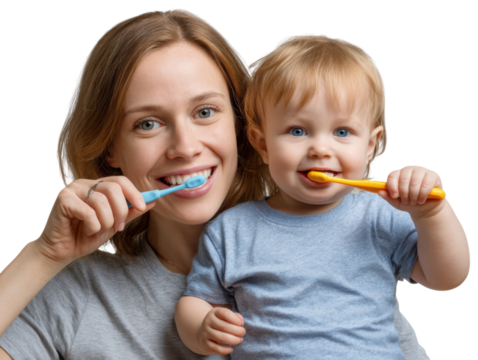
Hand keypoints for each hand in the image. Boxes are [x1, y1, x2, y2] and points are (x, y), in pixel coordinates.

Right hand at [35, 176, 155, 265]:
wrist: (61, 252)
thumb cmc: (85, 236)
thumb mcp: (113, 224)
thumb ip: (131, 212)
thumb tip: (153, 201)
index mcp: (96, 186)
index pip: (120, 181)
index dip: (134, 193)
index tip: (143, 206)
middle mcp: (84, 183)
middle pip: (114, 188)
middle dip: (120, 212)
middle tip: (117, 227)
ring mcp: (72, 189)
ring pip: (101, 201)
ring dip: (105, 222)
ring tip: (98, 230)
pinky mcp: (62, 199)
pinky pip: (88, 212)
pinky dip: (93, 226)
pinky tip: (87, 230)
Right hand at [198, 307, 244, 354]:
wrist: (204, 331)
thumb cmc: (220, 322)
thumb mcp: (226, 316)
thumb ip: (236, 317)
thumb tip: (241, 323)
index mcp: (214, 312)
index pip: (225, 313)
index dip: (235, 319)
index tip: (241, 324)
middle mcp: (208, 321)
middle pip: (224, 326)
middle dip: (237, 331)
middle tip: (243, 332)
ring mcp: (205, 332)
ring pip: (221, 338)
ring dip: (233, 340)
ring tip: (240, 339)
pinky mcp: (205, 342)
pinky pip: (216, 348)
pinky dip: (225, 350)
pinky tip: (231, 349)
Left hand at [378, 165, 444, 217]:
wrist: (426, 207)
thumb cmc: (409, 202)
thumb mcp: (397, 202)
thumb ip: (388, 197)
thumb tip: (379, 192)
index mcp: (398, 173)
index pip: (392, 175)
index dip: (392, 186)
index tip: (394, 196)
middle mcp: (409, 169)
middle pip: (403, 178)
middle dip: (404, 193)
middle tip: (406, 201)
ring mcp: (422, 170)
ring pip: (414, 181)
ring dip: (413, 195)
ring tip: (414, 202)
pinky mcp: (433, 175)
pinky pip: (426, 184)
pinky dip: (423, 194)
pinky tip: (422, 200)